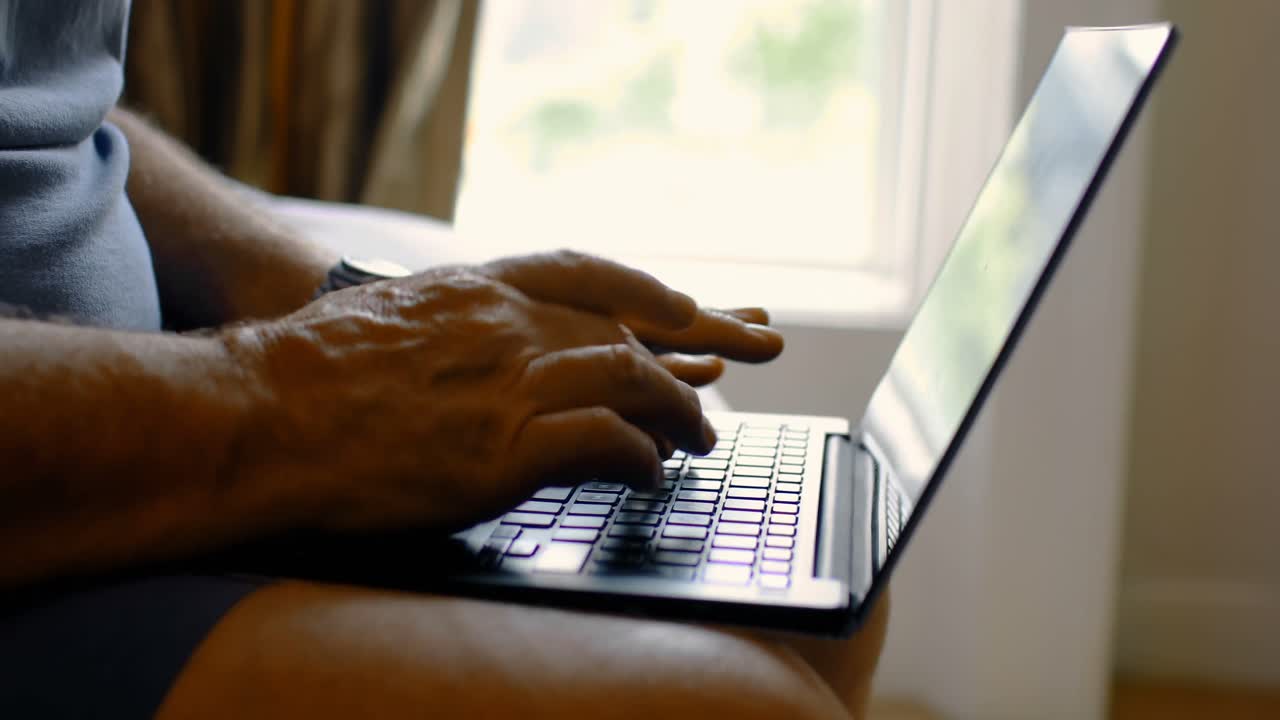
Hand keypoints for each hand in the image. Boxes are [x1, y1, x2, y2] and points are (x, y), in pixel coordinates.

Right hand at [222, 251, 780, 531]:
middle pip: (624, 330)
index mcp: (473, 290)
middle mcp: (503, 326)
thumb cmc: (301, 376)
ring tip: (697, 439)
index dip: (644, 289)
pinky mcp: (504, 447)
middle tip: (716, 389)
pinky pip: (607, 442)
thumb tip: (467, 349)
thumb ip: (443, 323)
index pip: (583, 270)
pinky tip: (649, 475)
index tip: (685, 310)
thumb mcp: (382, 319)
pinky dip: (641, 457)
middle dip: (688, 356)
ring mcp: (507, 383)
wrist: (257, 415)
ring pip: (631, 380)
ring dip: (677, 413)